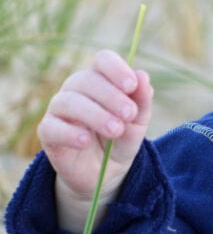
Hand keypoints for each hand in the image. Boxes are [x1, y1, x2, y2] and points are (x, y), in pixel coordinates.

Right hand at [38, 49, 153, 230]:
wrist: (104, 173)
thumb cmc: (120, 140)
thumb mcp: (137, 123)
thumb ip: (141, 101)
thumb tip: (143, 76)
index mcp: (100, 80)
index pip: (103, 60)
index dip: (116, 69)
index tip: (132, 86)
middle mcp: (76, 89)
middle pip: (87, 80)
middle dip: (111, 96)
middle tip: (129, 115)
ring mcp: (59, 110)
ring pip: (69, 102)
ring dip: (95, 114)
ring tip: (115, 130)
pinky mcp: (48, 133)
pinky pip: (52, 127)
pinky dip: (69, 133)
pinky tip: (86, 141)